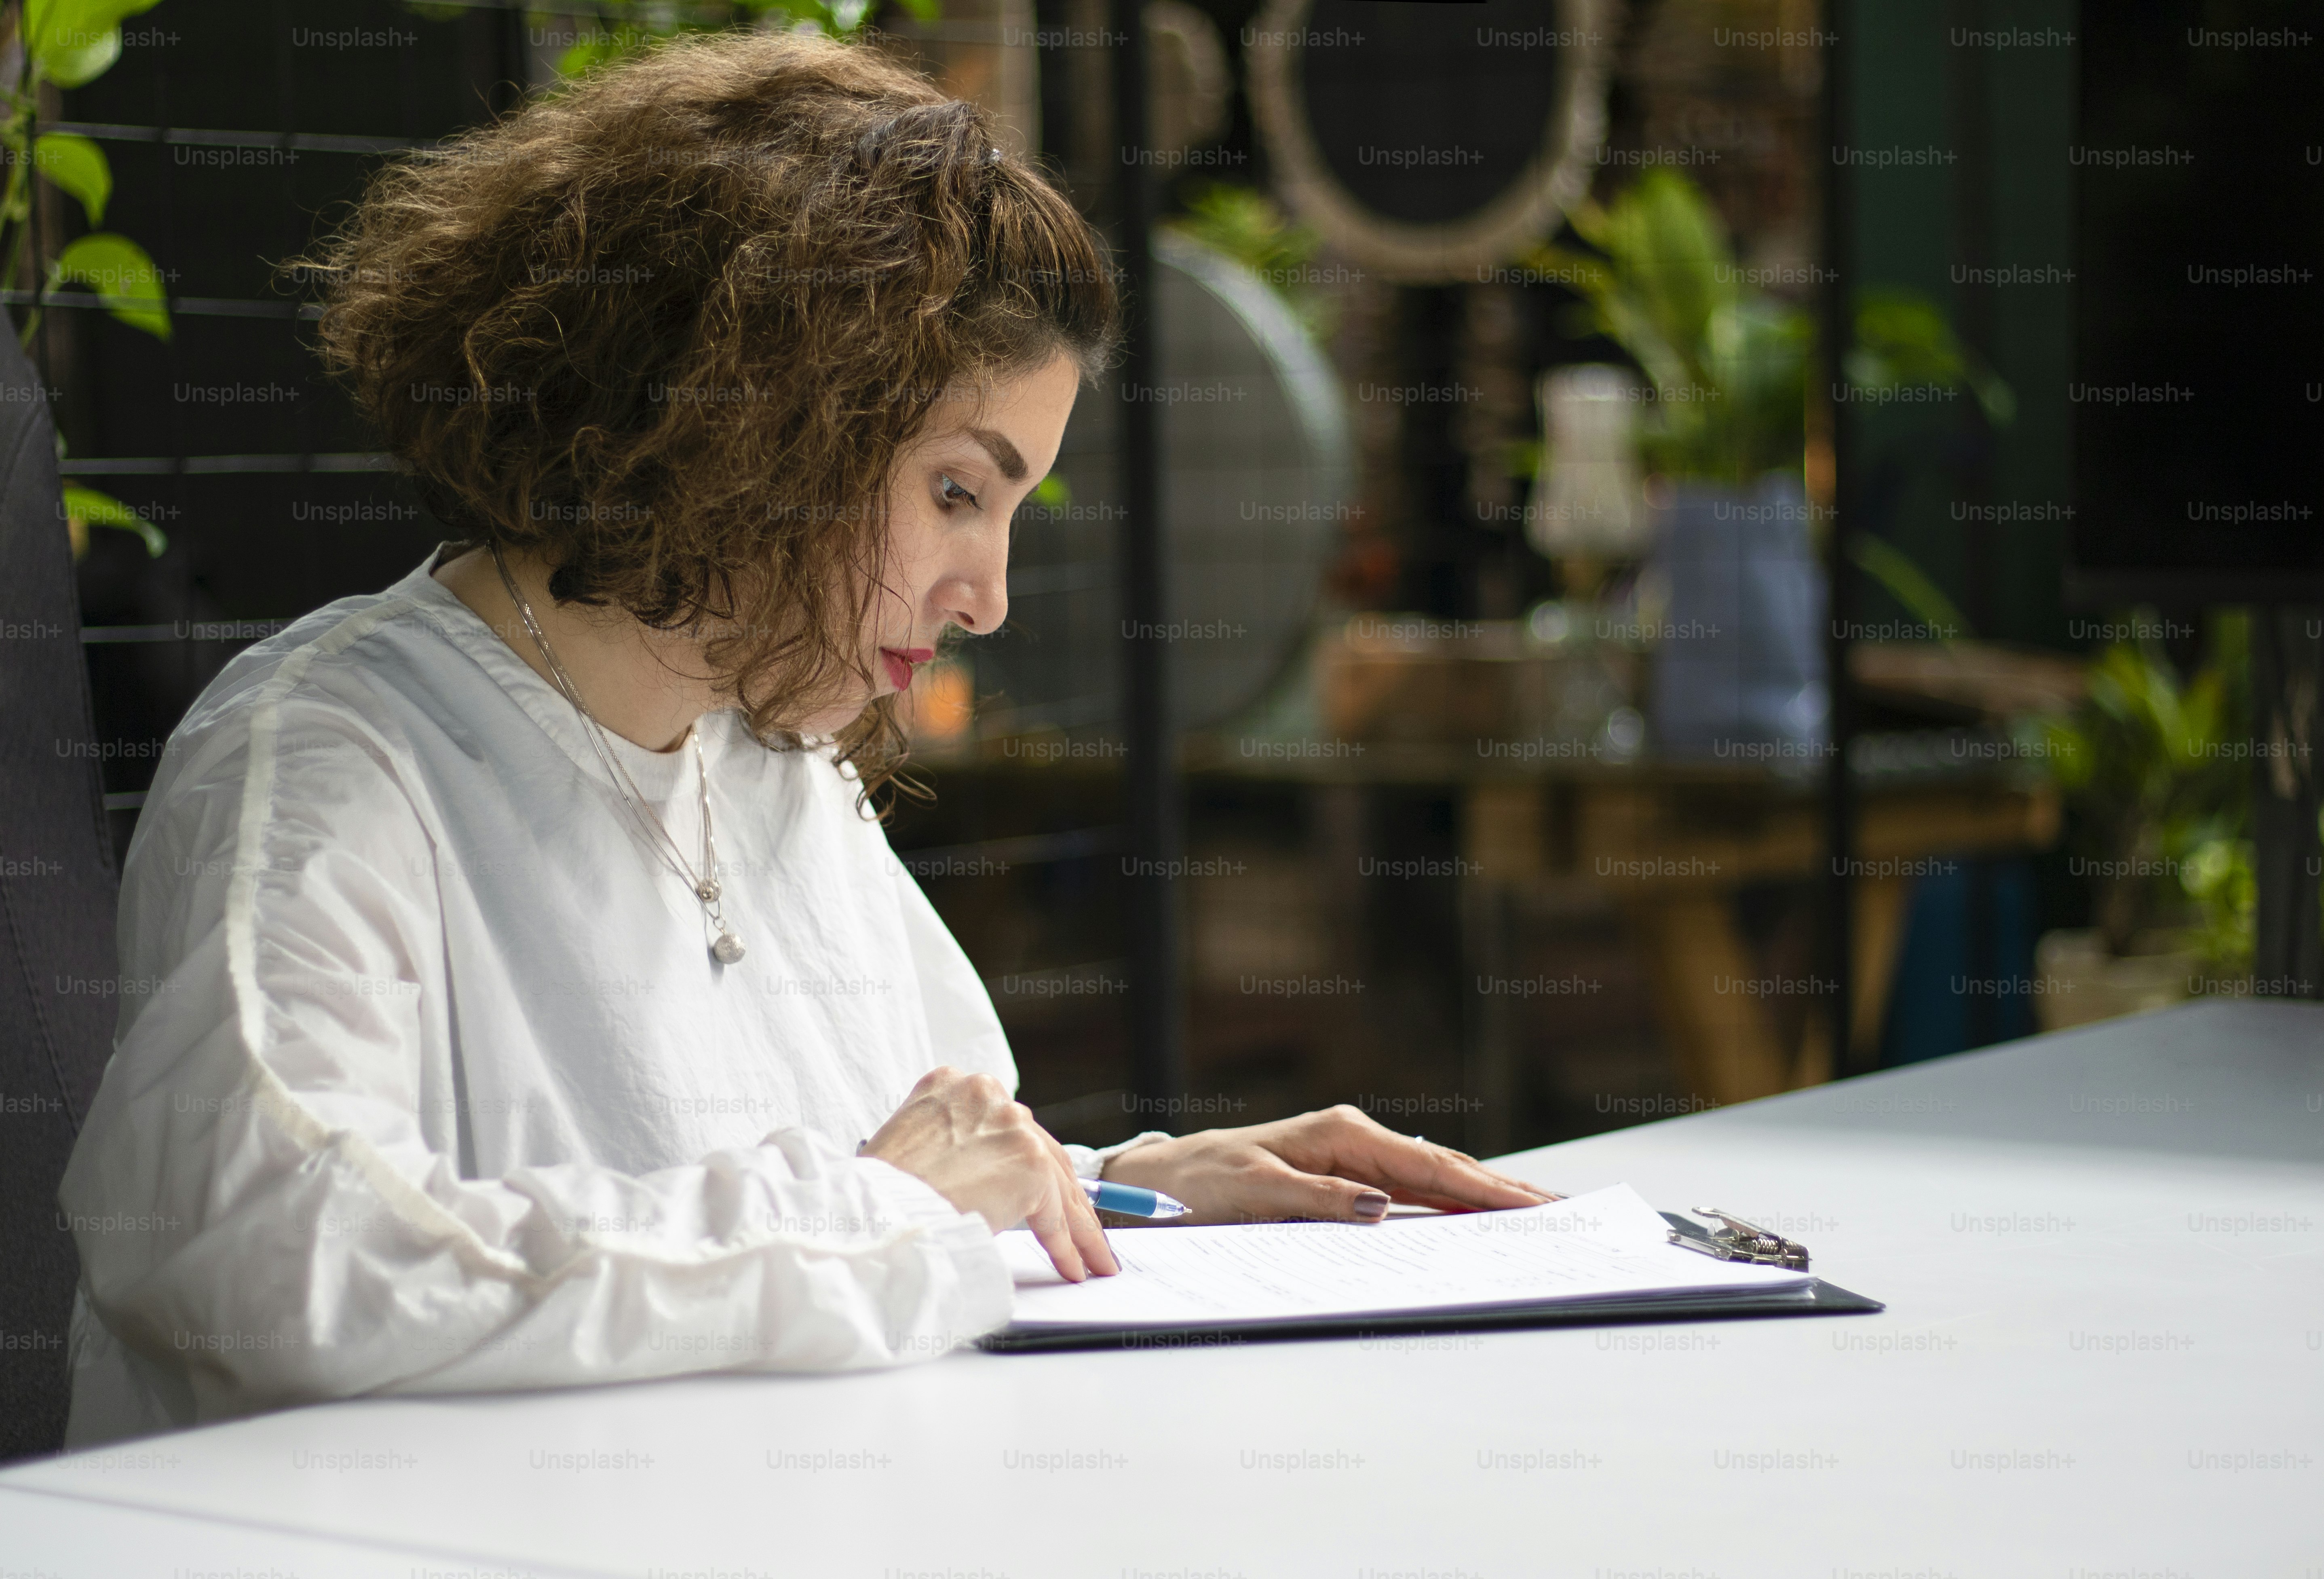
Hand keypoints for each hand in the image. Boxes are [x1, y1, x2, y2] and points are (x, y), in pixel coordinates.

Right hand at [861, 1066, 1117, 1281]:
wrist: (875, 1214)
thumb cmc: (878, 1195)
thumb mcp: (908, 1147)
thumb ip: (948, 1145)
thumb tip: (976, 1176)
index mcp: (952, 1084)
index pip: (1004, 1126)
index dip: (1026, 1161)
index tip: (1041, 1186)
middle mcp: (985, 1093)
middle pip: (1039, 1148)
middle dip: (1061, 1193)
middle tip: (1079, 1227)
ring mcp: (1011, 1125)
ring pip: (1055, 1181)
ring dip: (1075, 1225)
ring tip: (1090, 1258)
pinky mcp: (1028, 1163)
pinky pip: (1055, 1214)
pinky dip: (1067, 1244)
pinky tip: (1074, 1266)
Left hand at [1097, 1105, 1557, 1226]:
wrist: (1158, 1180)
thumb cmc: (1199, 1184)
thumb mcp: (1253, 1191)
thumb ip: (1318, 1200)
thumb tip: (1381, 1208)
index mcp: (1340, 1134)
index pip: (1430, 1167)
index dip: (1487, 1188)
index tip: (1535, 1205)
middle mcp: (1353, 1138)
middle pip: (1444, 1168)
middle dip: (1504, 1191)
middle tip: (1561, 1212)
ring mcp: (1350, 1156)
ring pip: (1432, 1179)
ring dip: (1482, 1196)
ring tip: (1536, 1215)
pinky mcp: (1342, 1176)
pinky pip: (1407, 1191)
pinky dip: (1447, 1202)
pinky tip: (1473, 1216)